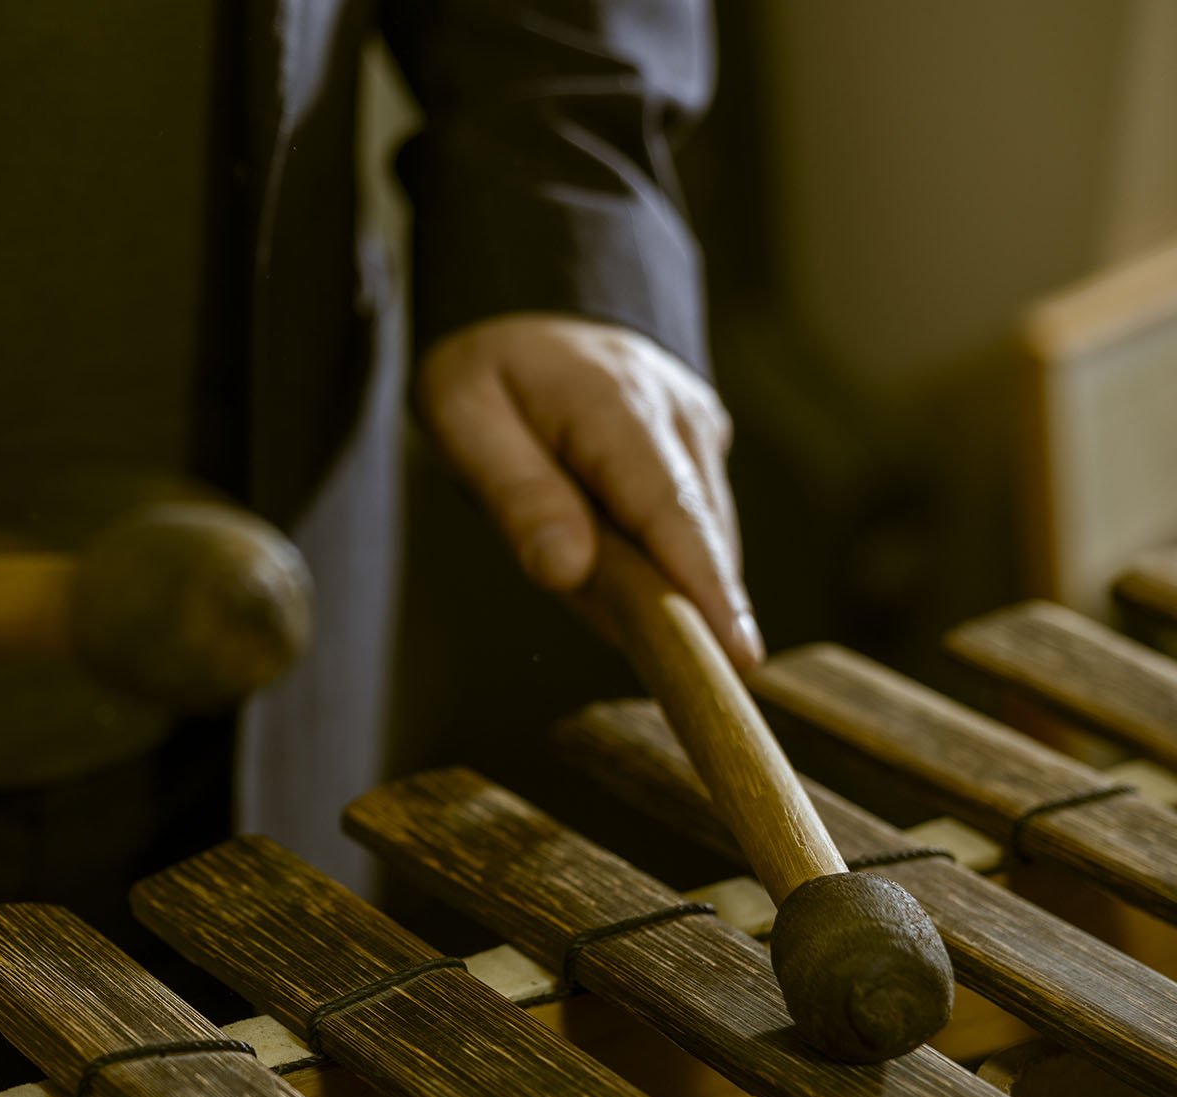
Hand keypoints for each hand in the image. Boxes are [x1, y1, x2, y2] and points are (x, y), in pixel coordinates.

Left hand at [417, 313, 760, 669]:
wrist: (529, 318)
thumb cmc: (489, 376)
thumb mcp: (463, 418)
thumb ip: (514, 493)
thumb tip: (568, 569)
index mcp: (615, 401)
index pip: (669, 506)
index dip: (704, 585)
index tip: (735, 653)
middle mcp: (678, 414)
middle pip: (701, 532)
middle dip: (699, 608)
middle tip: (688, 677)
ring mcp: (700, 432)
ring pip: (702, 536)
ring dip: (669, 584)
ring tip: (615, 597)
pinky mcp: (703, 453)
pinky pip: (691, 527)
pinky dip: (663, 563)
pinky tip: (618, 565)